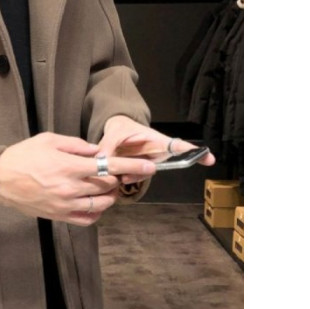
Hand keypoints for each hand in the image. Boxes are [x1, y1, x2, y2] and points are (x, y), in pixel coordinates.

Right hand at [0, 132, 155, 225]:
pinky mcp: (58, 215)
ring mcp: (64, 204)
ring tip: (105, 188)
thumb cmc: (23, 156)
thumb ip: (77, 145)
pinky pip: (86, 219)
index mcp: (69, 165)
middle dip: (117, 178)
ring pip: (100, 204)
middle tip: (117, 173)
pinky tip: (95, 205)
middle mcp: (70, 187)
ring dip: (109, 196)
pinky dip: (96, 213)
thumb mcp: (49, 139)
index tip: (149, 167)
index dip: (132, 166)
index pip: (109, 166)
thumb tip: (97, 151)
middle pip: (107, 186)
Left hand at [98, 115, 215, 183]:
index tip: (207, 157)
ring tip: (120, 176)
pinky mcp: (137, 170)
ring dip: (132, 176)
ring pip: (144, 174)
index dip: (192, 152)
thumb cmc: (120, 129)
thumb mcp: (115, 132)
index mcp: (157, 140)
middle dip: (145, 171)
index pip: (178, 146)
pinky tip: (116, 178)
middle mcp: (156, 154)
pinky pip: (134, 178)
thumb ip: (109, 145)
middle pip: (161, 165)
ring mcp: (147, 163)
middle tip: (128, 176)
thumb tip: (102, 159)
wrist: (114, 133)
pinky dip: (124, 179)